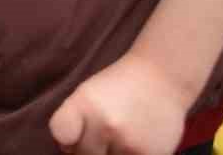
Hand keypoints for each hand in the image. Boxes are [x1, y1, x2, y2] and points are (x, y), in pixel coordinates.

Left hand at [48, 54, 189, 154]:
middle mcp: (105, 123)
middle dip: (87, 151)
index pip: (60, 134)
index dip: (65, 141)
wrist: (163, 75)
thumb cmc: (120, 85)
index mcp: (85, 104)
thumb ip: (72, 121)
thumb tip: (68, 151)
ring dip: (108, 154)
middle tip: (100, 138)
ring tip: (119, 138)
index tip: (73, 139)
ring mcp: (128, 142)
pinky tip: (133, 143)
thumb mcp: (89, 92)